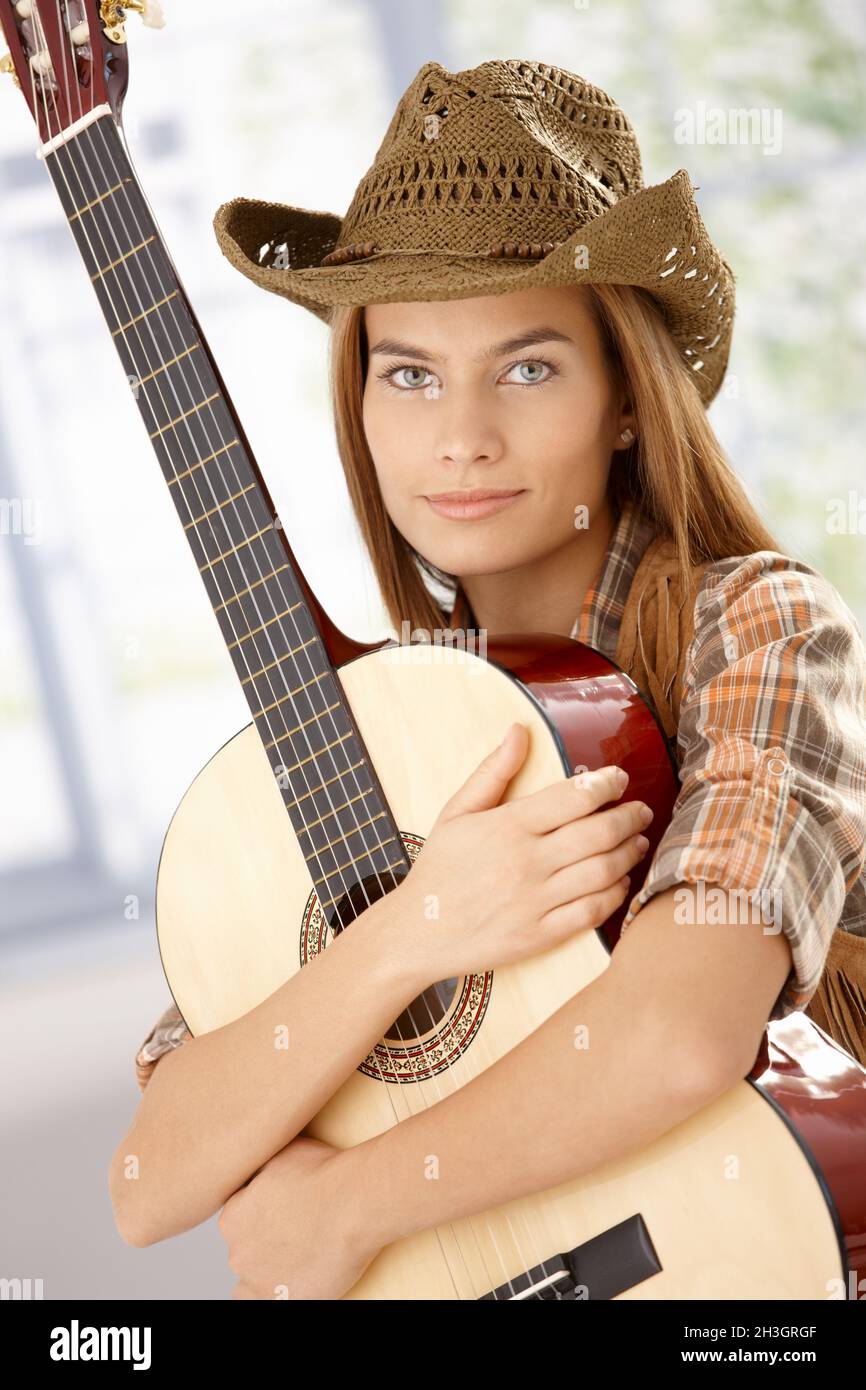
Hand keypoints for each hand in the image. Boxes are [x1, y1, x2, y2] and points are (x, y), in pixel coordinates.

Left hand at [219, 1136, 378, 1300]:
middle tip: (297, 1230)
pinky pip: (268, 1302)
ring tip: (298, 1256)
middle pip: (246, 1249)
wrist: (354, 1203)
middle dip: (266, 1241)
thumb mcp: (284, 1151)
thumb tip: (258, 1154)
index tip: (283, 1211)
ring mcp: (259, 1280)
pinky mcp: (283, 1301)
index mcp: (232, 1217)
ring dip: (269, 1270)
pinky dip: (279, 1294)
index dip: (261, 1214)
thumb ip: (262, 1164)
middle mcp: (237, 1252)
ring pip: (254, 1280)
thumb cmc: (324, 1172)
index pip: (238, 1220)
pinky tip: (295, 1281)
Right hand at [385, 723, 652, 980]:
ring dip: (630, 853)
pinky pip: (593, 912)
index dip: (607, 783)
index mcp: (507, 826)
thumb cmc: (439, 867)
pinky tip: (620, 880)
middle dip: (630, 817)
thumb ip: (493, 771)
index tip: (619, 778)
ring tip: (638, 841)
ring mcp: (535, 901)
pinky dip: (615, 894)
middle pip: (600, 833)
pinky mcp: (541, 935)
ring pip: (603, 872)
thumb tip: (520, 730)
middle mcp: (526, 862)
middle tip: (641, 810)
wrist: (418, 931)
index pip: (575, 796)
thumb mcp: (457, 811)